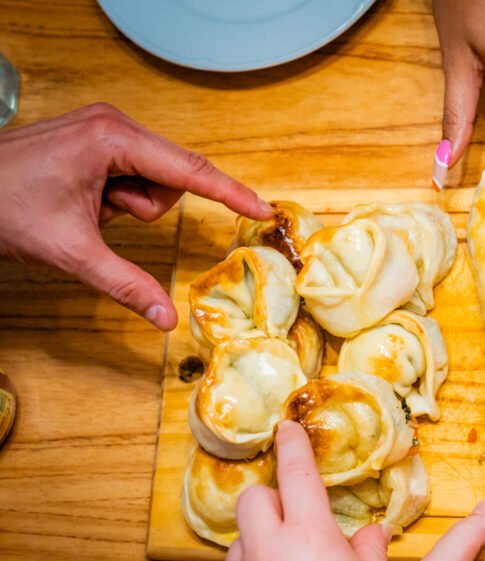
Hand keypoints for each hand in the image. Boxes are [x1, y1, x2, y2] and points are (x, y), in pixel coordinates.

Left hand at [0, 103, 271, 330]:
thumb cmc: (2, 206)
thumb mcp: (72, 252)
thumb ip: (127, 285)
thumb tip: (168, 319)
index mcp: (113, 138)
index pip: (189, 171)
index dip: (230, 193)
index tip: (264, 208)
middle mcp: (113, 124)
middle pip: (170, 177)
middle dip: (142, 207)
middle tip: (103, 215)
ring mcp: (104, 130)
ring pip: (152, 181)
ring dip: (127, 205)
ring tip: (87, 208)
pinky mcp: (97, 140)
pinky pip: (132, 176)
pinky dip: (115, 197)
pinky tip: (82, 199)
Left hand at [207, 421, 408, 560]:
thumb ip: (366, 551)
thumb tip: (367, 534)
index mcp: (311, 538)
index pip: (297, 473)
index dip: (294, 445)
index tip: (289, 428)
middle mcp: (268, 556)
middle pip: (253, 501)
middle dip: (272, 503)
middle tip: (294, 520)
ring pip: (237, 547)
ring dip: (259, 549)